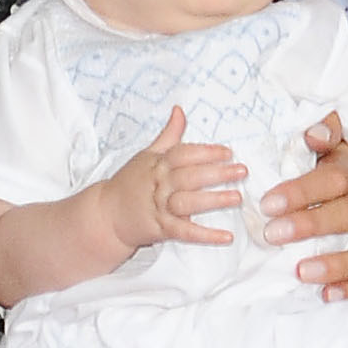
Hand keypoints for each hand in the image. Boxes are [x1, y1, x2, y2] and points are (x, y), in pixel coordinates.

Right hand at [102, 106, 242, 253]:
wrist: (106, 215)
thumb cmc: (130, 183)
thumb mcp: (147, 155)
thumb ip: (168, 136)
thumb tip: (180, 110)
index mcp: (158, 164)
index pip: (183, 154)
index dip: (206, 152)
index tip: (227, 152)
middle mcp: (159, 185)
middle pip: (190, 176)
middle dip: (217, 173)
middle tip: (241, 171)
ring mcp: (159, 208)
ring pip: (188, 203)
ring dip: (213, 201)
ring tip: (237, 198)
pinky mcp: (161, 230)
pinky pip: (185, 233)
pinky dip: (206, 236)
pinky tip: (227, 237)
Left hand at [267, 107, 347, 299]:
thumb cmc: (325, 171)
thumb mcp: (324, 147)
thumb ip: (322, 133)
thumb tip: (315, 132)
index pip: (333, 179)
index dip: (302, 191)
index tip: (267, 203)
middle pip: (346, 215)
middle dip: (309, 225)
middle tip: (271, 234)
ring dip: (334, 263)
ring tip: (301, 272)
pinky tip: (326, 295)